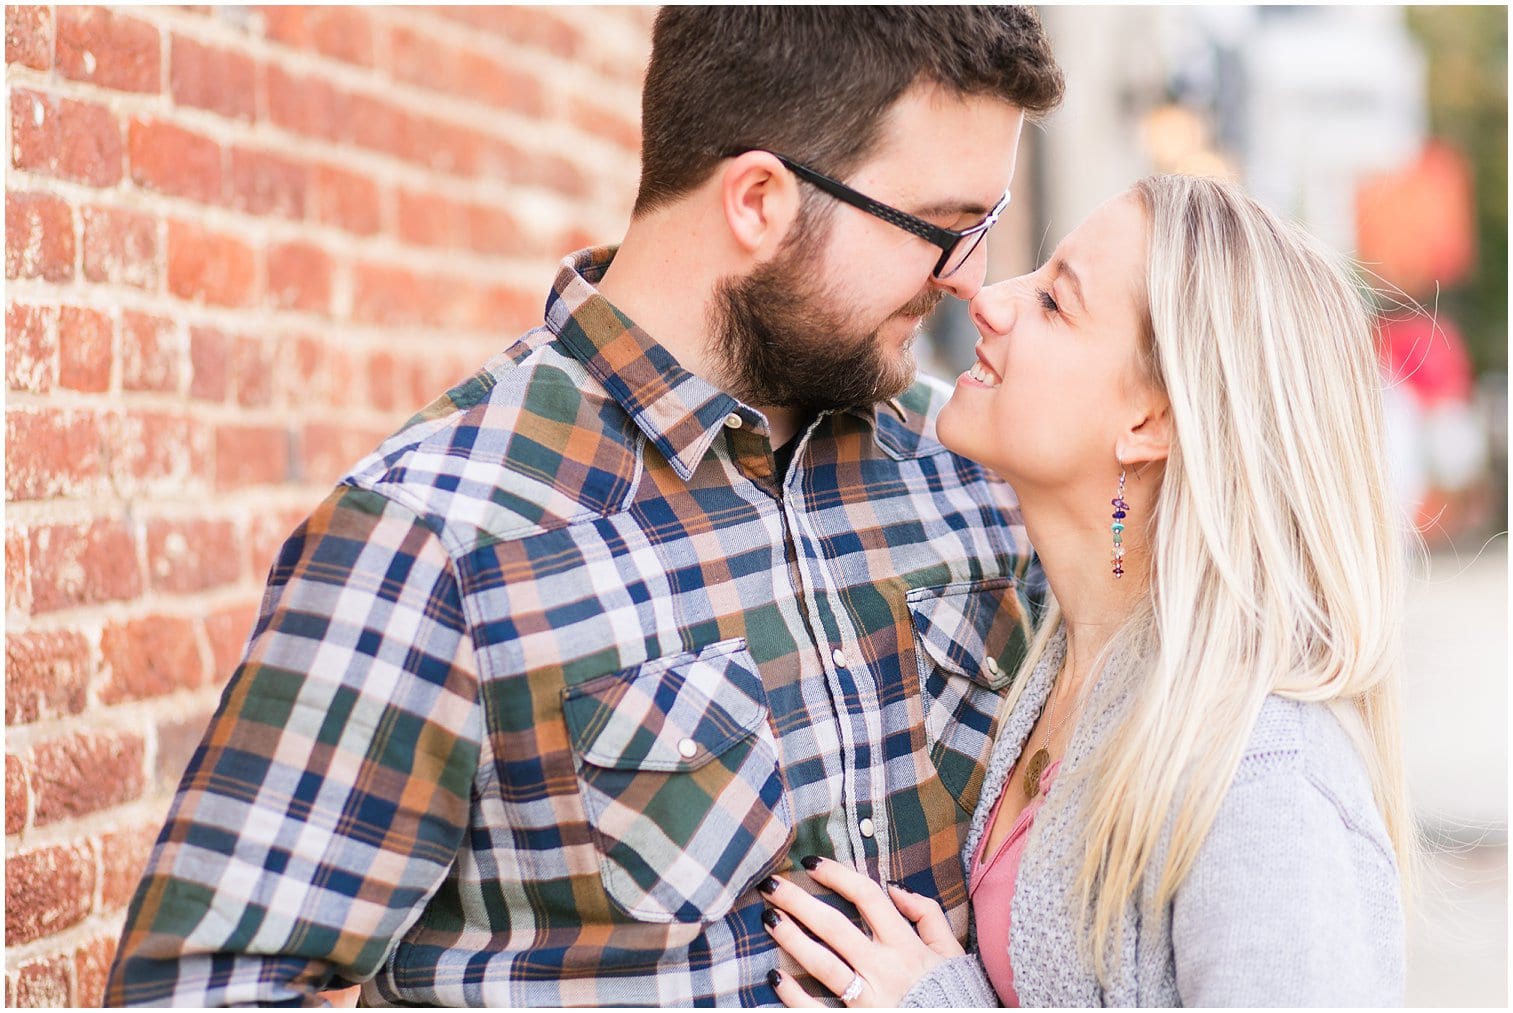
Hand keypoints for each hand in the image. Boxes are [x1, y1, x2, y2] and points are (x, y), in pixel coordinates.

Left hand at [760, 856, 964, 1006]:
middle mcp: (885, 968)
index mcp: (906, 945)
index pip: (867, 898)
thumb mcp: (950, 951)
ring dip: (792, 939)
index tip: (811, 863)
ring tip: (768, 918)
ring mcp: (870, 998)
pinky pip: (819, 1011)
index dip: (838, 876)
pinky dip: (794, 995)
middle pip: (835, 926)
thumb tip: (895, 887)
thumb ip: (927, 915)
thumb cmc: (954, 994)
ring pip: (823, 963)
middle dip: (799, 902)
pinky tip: (774, 976)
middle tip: (771, 885)